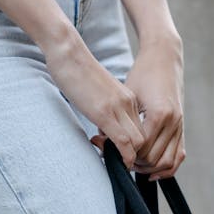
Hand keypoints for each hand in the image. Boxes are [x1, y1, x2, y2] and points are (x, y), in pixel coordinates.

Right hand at [44, 28, 145, 168]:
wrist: (68, 52)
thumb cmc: (77, 72)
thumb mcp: (98, 94)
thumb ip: (105, 110)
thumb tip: (104, 130)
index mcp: (128, 99)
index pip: (141, 130)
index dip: (133, 147)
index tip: (117, 152)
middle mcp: (129, 103)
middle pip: (144, 139)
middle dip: (135, 156)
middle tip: (117, 161)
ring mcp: (119, 108)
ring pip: (138, 143)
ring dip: (128, 158)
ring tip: (112, 159)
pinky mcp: (105, 112)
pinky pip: (124, 141)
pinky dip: (123, 156)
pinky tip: (114, 160)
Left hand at [91, 36, 184, 179]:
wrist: (164, 58)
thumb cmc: (143, 73)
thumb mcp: (128, 95)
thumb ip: (118, 119)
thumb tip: (103, 140)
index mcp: (159, 114)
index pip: (142, 149)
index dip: (125, 154)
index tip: (110, 152)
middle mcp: (173, 122)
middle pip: (154, 158)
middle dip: (136, 163)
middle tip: (120, 159)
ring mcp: (180, 125)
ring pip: (168, 161)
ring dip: (151, 168)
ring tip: (134, 165)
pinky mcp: (181, 126)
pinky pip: (179, 155)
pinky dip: (168, 167)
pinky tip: (153, 171)